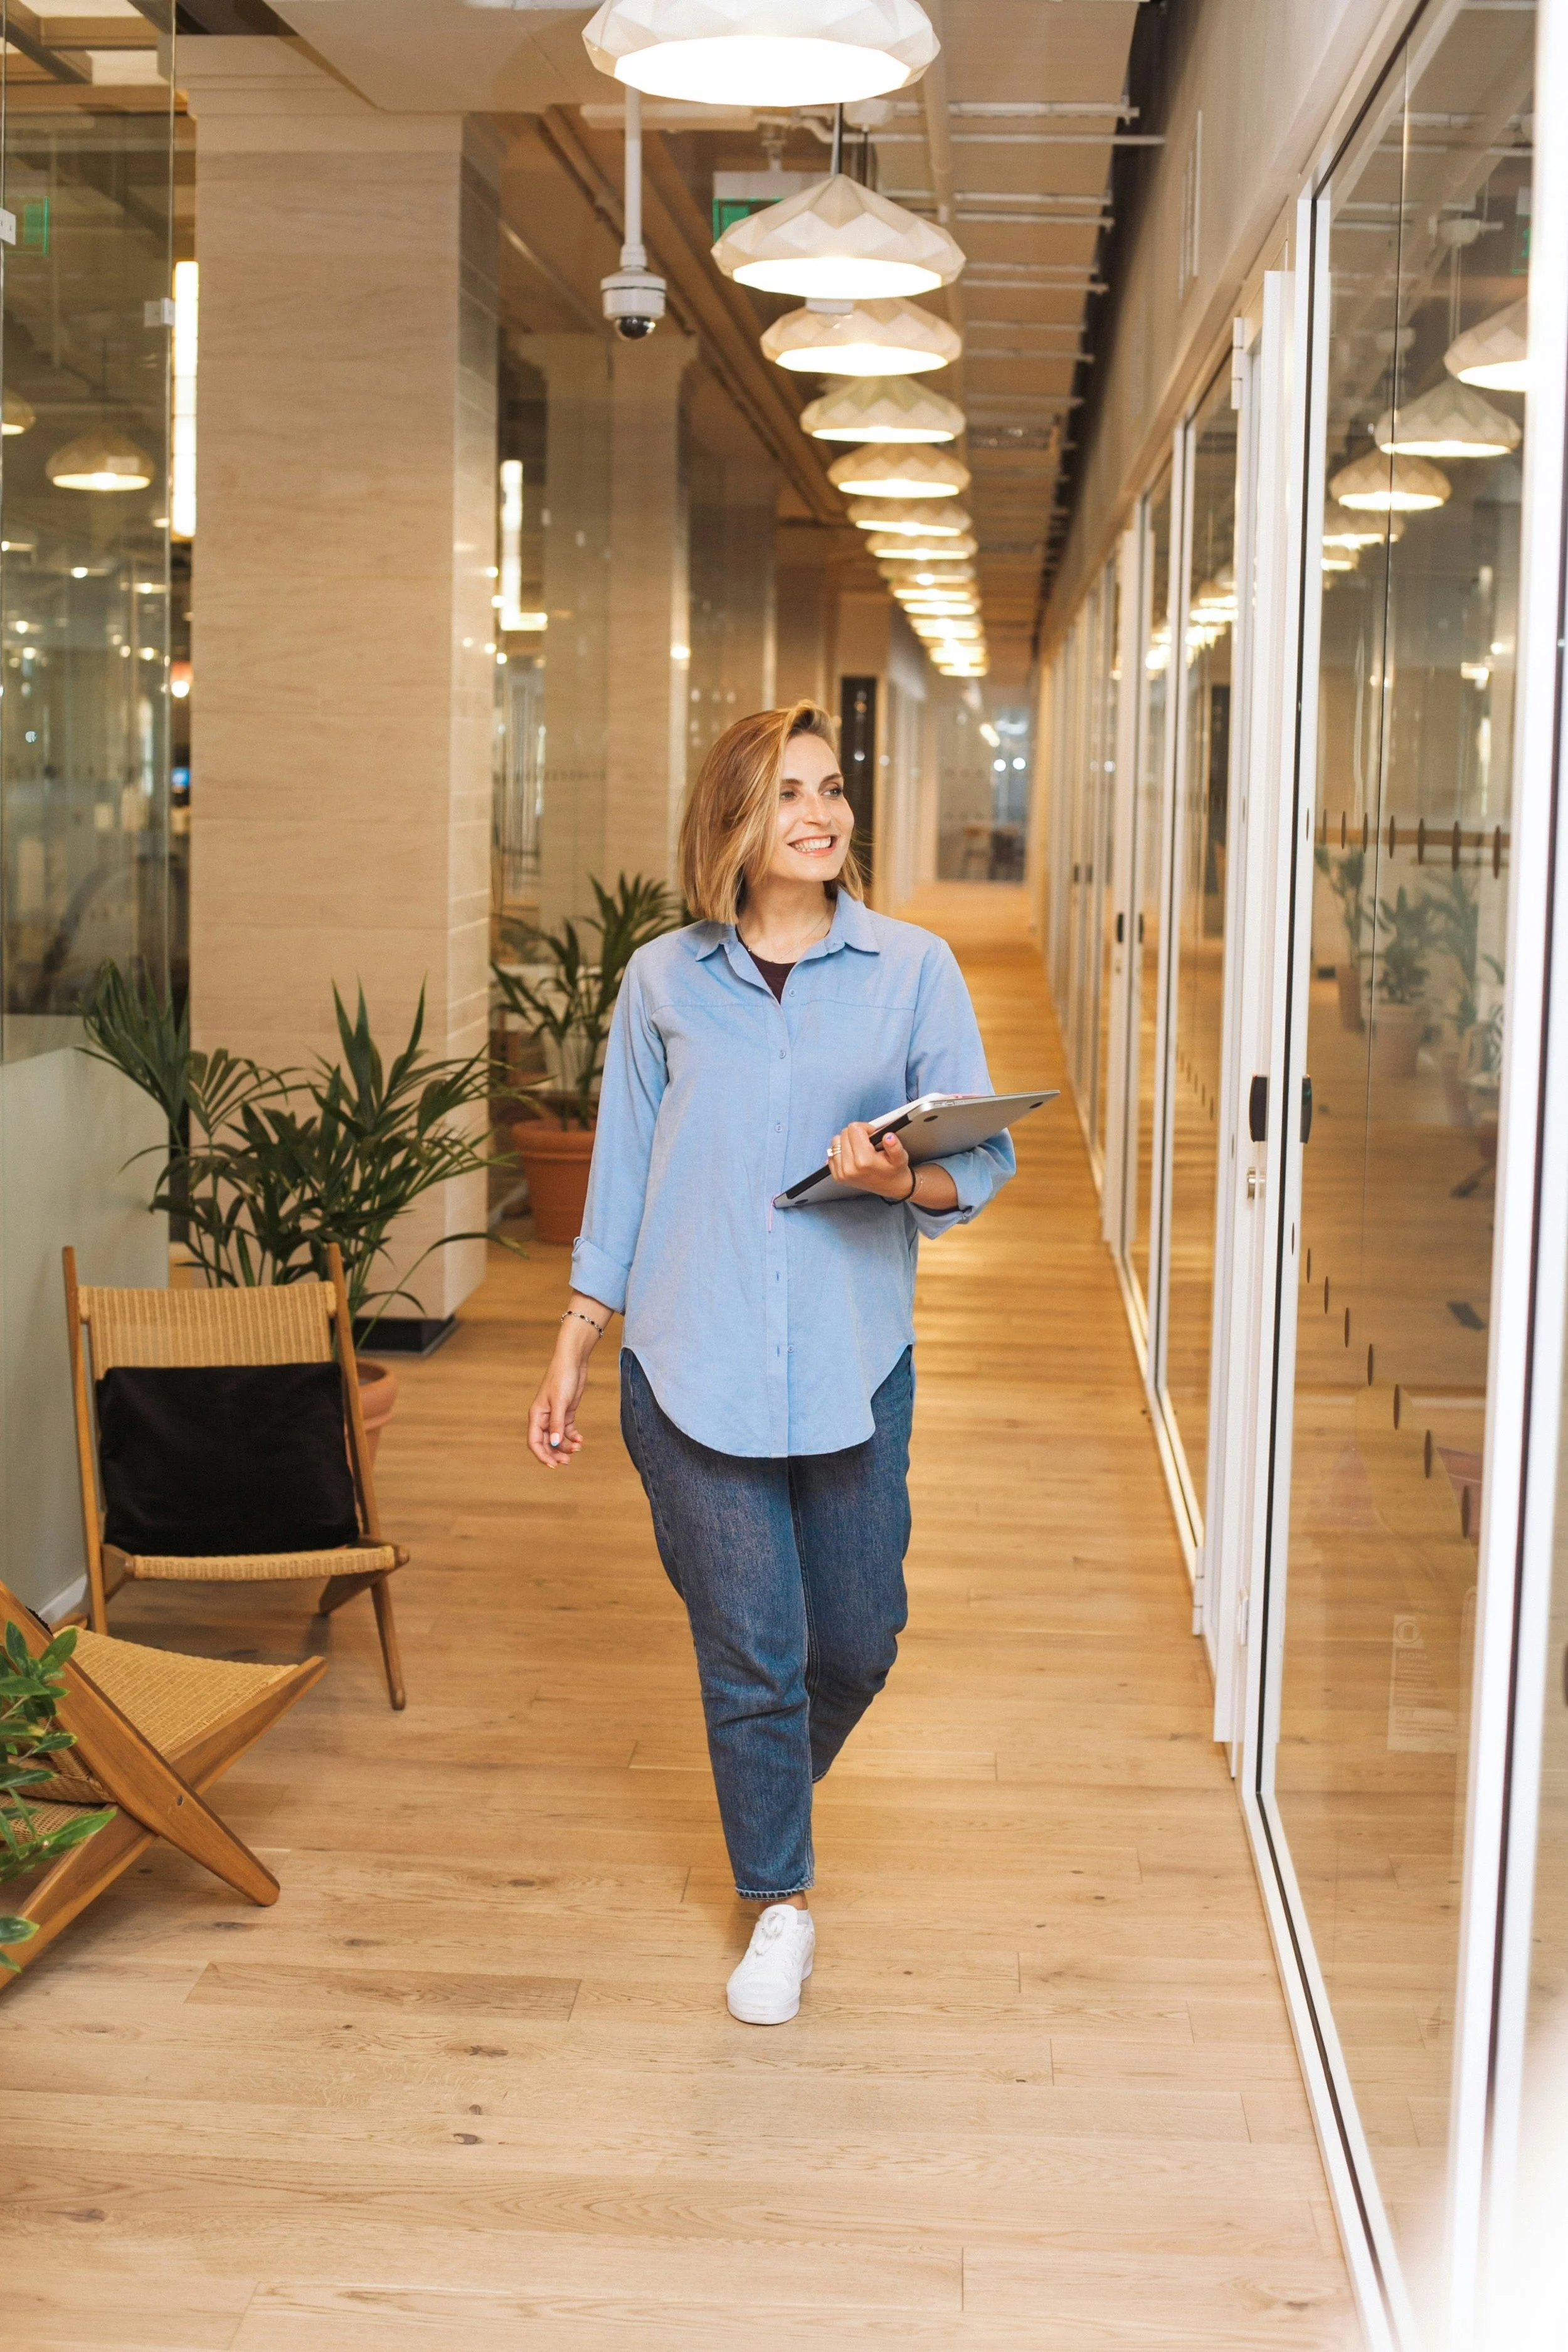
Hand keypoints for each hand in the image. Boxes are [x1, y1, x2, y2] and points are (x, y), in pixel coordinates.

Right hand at [528, 1296, 609, 1468]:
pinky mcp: (566, 1411)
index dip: (542, 1456)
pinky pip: (567, 1430)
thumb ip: (557, 1424)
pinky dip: (573, 1436)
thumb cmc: (563, 1377)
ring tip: (578, 1448)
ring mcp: (555, 1415)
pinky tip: (580, 1440)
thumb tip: (553, 1444)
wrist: (574, 1360)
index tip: (553, 1465)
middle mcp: (544, 1417)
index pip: (534, 1442)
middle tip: (568, 1461)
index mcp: (537, 1415)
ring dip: (566, 1446)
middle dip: (555, 1454)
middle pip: (546, 1443)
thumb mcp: (560, 1402)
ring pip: (557, 1438)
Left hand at [829, 1121, 914, 1200]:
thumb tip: (888, 1136)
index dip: (865, 1128)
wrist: (891, 1187)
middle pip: (844, 1133)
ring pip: (836, 1141)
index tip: (873, 1135)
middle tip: (868, 1143)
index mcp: (864, 1161)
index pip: (854, 1128)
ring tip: (860, 1148)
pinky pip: (831, 1153)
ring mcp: (841, 1173)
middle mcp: (849, 1167)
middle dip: (856, 1134)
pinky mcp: (837, 1176)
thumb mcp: (901, 1157)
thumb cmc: (895, 1170)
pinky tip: (852, 1155)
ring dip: (847, 1141)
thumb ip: (895, 1146)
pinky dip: (841, 1151)